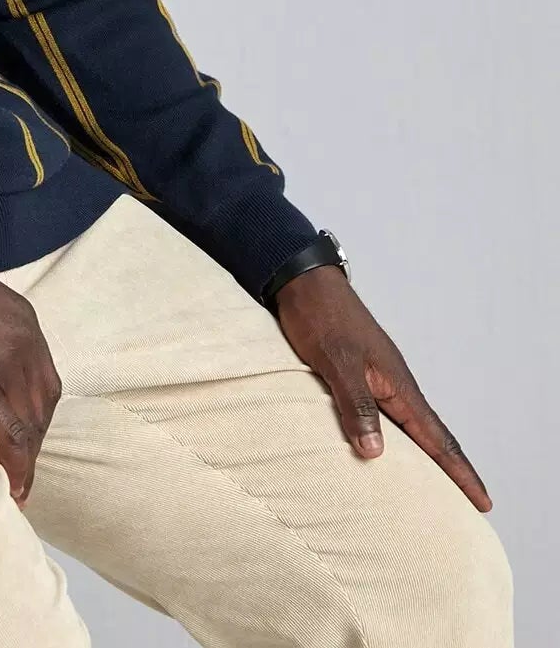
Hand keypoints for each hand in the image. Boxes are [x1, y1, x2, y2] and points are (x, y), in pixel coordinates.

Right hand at [0, 237, 61, 509]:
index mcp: (23, 320)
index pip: (44, 380)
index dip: (37, 417)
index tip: (25, 441)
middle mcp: (23, 339)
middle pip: (42, 405)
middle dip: (33, 441)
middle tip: (17, 469)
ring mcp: (1, 359)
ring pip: (29, 423)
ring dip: (25, 457)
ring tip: (13, 483)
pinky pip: (6, 431)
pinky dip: (15, 463)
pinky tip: (11, 486)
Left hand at [272, 264, 491, 511]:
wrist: (302, 282)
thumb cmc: (320, 316)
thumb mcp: (337, 362)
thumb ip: (356, 404)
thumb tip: (375, 453)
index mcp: (398, 384)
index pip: (437, 438)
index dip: (460, 472)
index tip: (485, 503)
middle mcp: (394, 385)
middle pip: (430, 437)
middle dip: (450, 472)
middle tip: (467, 505)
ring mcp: (377, 380)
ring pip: (407, 428)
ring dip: (422, 458)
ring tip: (432, 489)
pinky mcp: (358, 375)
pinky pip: (384, 416)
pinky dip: (392, 439)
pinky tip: (382, 450)